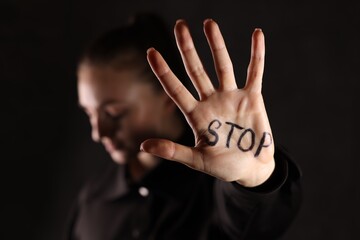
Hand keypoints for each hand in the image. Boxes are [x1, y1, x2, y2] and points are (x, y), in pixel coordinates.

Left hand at [142, 19, 274, 186]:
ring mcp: (231, 97)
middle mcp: (211, 101)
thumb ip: (173, 152)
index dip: (163, 71)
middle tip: (179, 25)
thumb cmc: (224, 166)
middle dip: (188, 48)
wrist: (251, 169)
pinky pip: (255, 71)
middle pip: (196, 70)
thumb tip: (143, 146)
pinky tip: (257, 35)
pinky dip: (257, 54)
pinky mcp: (252, 97)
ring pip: (222, 65)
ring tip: (209, 23)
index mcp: (196, 115)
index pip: (175, 88)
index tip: (150, 51)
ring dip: (216, 44)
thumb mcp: (197, 160)